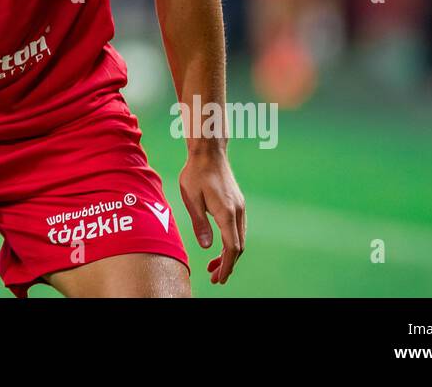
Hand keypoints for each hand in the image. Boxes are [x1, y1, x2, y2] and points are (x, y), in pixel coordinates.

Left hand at [179, 149, 245, 284]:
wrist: (208, 152)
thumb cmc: (196, 173)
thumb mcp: (191, 198)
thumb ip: (199, 223)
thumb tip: (207, 247)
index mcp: (226, 212)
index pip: (232, 247)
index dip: (226, 265)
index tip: (219, 278)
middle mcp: (238, 211)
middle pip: (238, 246)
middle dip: (227, 264)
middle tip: (214, 278)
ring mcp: (240, 207)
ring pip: (239, 238)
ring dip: (229, 254)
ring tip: (213, 266)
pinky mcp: (237, 204)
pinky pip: (238, 229)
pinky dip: (231, 242)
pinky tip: (220, 246)